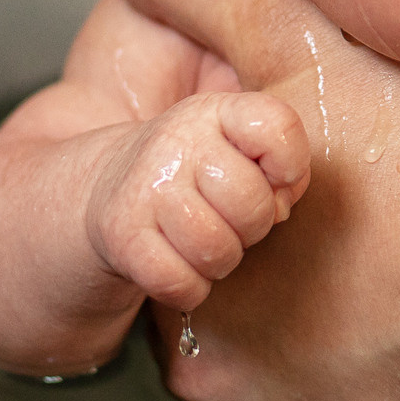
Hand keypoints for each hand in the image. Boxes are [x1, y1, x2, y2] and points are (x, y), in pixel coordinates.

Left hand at [74, 0, 399, 400]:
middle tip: (349, 184)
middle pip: (231, 300)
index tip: (278, 158)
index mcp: (196, 307)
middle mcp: (248, 391)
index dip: (216, 187)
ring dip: (333, 296)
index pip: (166, 245)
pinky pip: (371, 387)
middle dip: (272, 245)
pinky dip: (392, 339)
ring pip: (302, 344)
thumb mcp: (300, 42)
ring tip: (398, 225)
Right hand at [86, 92, 308, 314]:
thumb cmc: (197, 174)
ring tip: (207, 243)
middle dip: (254, 228)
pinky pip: (180, 283)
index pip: (276, 125)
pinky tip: (182, 268)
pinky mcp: (123, 236)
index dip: (291, 164)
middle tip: (233, 222)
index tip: (276, 180)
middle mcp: (176, 142)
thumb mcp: (237, 149)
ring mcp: (145, 188)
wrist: (108, 189)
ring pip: (217, 249)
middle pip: (252, 202)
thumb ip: (280, 167)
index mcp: (215, 112)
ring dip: (222, 261)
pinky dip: (191, 289)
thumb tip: (280, 208)